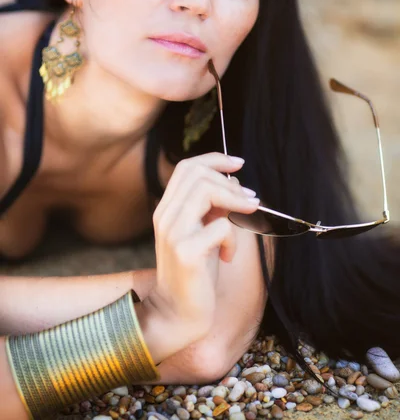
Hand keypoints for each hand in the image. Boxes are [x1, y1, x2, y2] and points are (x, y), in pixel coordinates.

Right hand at [146, 153, 258, 349]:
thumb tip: (233, 181)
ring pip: (206, 192)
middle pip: (197, 175)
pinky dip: (233, 239)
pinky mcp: (186, 253)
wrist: (177, 313)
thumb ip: (212, 208)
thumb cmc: (195, 273)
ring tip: (247, 217)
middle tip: (250, 200)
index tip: (238, 164)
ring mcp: (173, 233)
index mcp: (167, 209)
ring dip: (235, 201)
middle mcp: (165, 216)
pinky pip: (221, 227)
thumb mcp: (203, 233)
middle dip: (230, 182)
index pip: (186, 167)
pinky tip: (228, 256)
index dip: (214, 159)